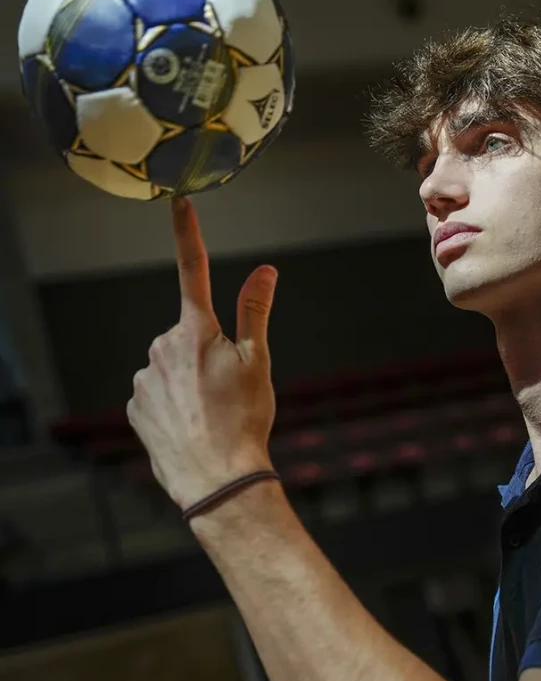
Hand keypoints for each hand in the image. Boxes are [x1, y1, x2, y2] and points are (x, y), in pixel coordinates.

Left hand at [127, 198, 276, 510]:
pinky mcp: (134, 407)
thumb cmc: (244, 420)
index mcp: (196, 330)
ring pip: (170, 367)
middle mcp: (162, 346)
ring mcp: (144, 378)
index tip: (180, 202)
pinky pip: (155, 395)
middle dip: (204, 352)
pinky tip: (189, 426)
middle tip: (228, 389)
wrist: (216, 478)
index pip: (194, 270)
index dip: (188, 233)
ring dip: (187, 382)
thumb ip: (256, 311)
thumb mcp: (258, 363)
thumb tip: (265, 270)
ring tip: (209, 414)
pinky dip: (172, 405)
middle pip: (187, 335)